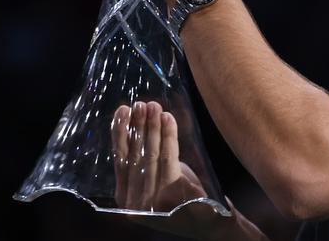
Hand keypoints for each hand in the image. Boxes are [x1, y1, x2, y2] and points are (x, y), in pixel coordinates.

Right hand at [112, 101, 249, 238]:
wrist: (209, 223)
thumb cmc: (183, 198)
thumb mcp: (158, 180)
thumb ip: (146, 161)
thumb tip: (141, 125)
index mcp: (125, 199)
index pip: (119, 161)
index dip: (120, 134)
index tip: (122, 111)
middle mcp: (134, 203)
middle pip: (135, 156)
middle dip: (138, 126)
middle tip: (140, 104)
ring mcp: (152, 201)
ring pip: (151, 155)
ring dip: (152, 127)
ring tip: (154, 106)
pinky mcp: (171, 195)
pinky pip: (169, 158)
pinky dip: (169, 135)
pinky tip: (169, 118)